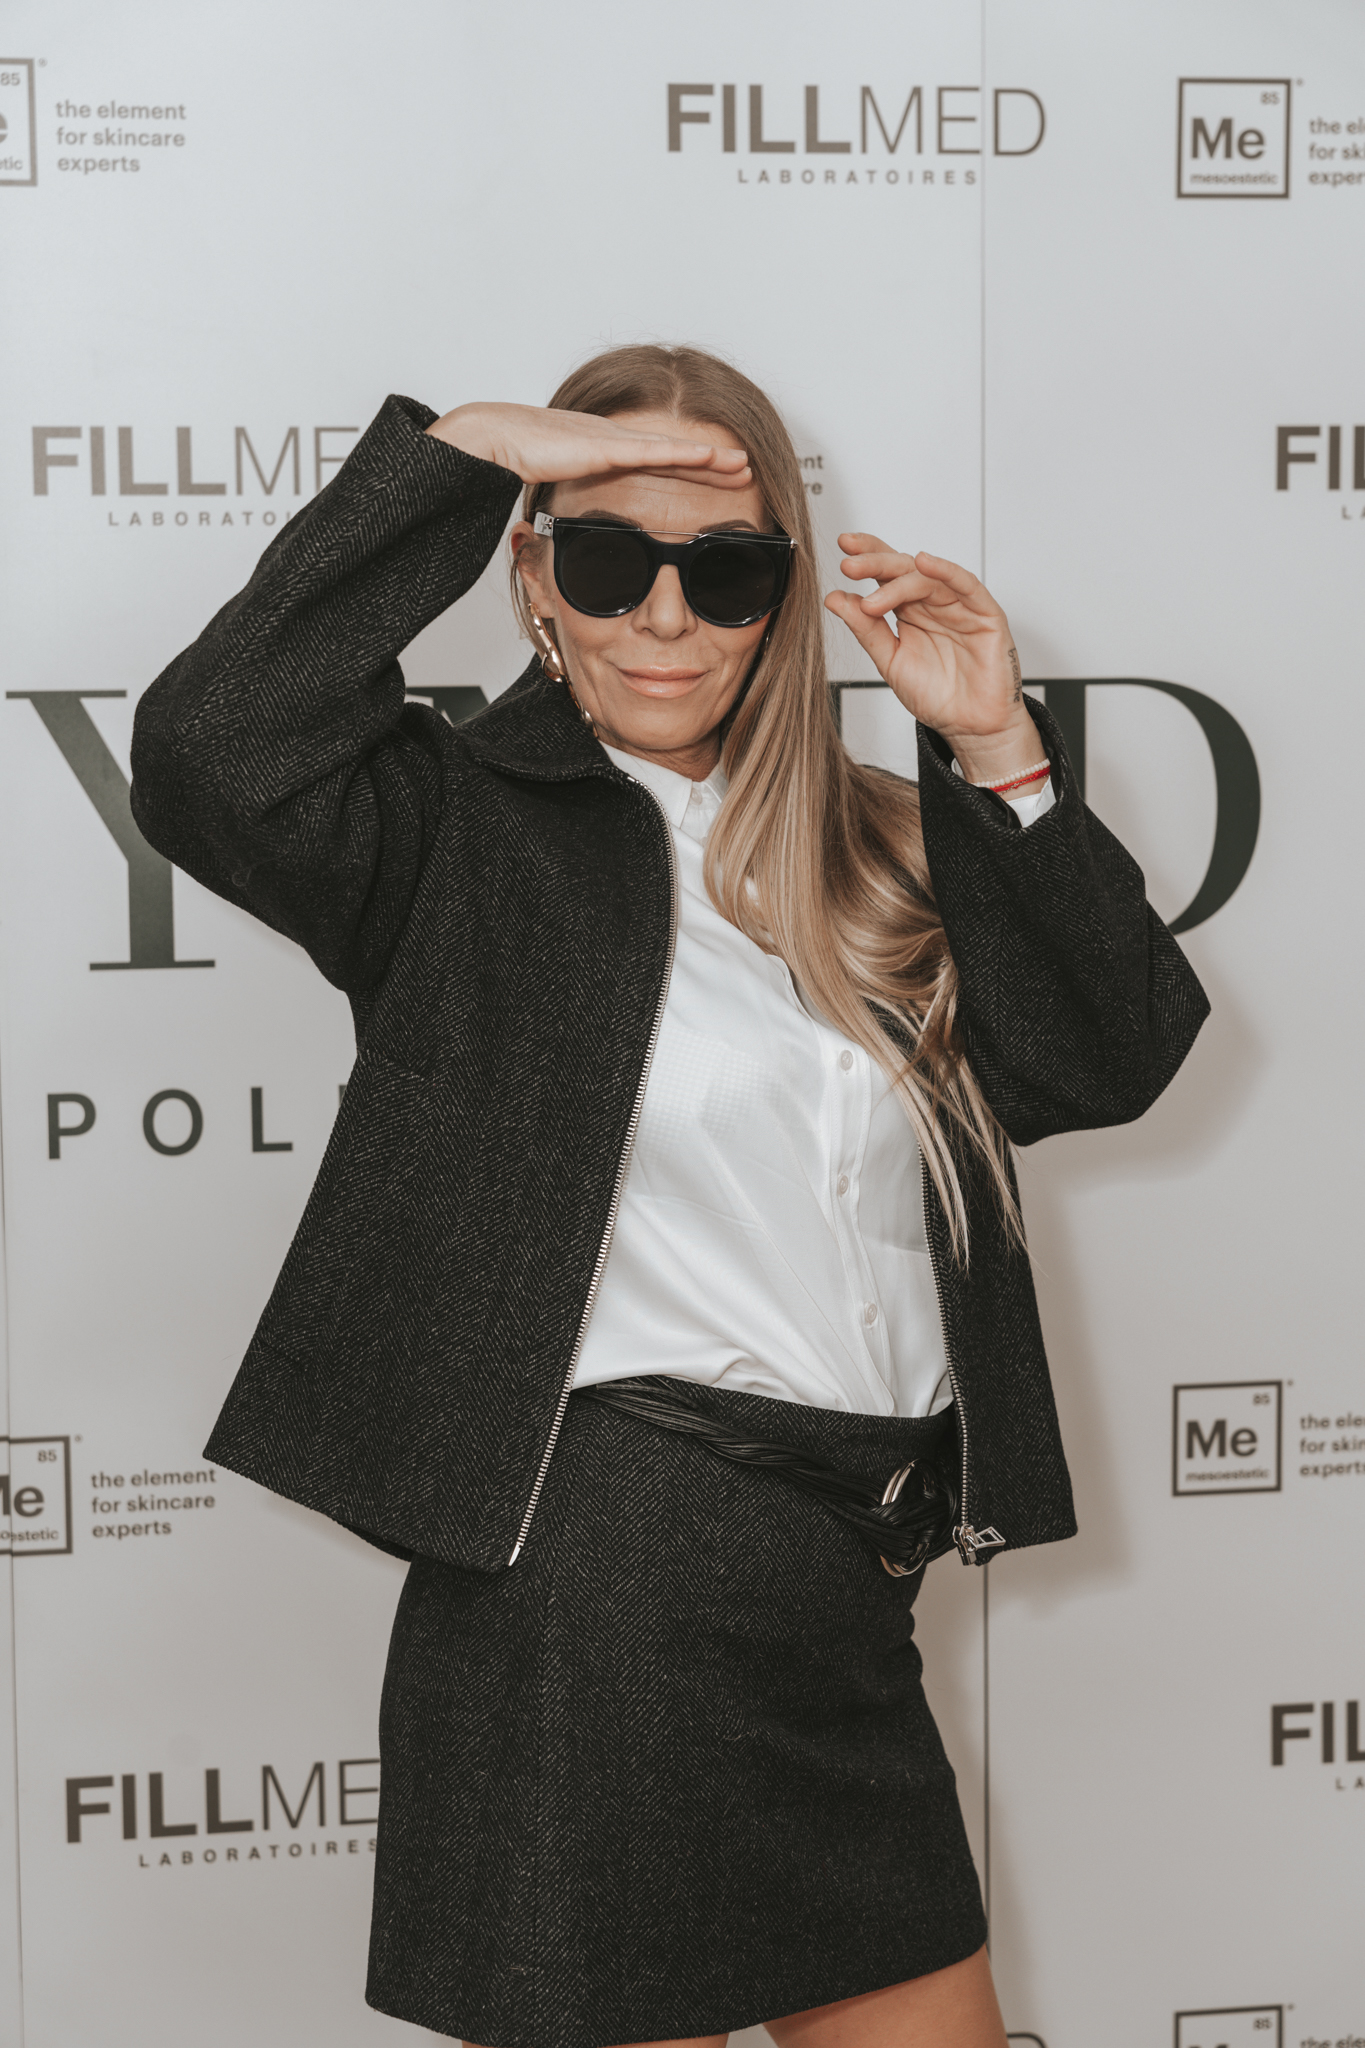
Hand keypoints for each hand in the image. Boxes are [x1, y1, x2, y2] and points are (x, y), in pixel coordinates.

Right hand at [427, 402, 753, 491]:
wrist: (488, 441)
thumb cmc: (506, 461)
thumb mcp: (549, 493)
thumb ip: (569, 508)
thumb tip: (578, 535)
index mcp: (601, 453)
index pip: (655, 464)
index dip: (688, 472)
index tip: (715, 483)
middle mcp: (613, 442)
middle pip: (674, 455)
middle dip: (712, 464)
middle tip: (746, 472)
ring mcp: (612, 440)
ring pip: (674, 450)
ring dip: (712, 458)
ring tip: (744, 465)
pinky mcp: (606, 445)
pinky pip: (657, 451)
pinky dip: (689, 453)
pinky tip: (715, 455)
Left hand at [825, 537, 1042, 784]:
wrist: (969, 727)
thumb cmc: (936, 696)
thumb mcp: (890, 661)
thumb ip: (865, 630)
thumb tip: (836, 599)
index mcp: (909, 611)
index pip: (887, 574)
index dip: (867, 557)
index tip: (843, 549)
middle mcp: (932, 603)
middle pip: (903, 570)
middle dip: (875, 564)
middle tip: (849, 566)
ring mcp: (959, 606)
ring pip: (928, 578)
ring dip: (898, 579)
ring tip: (872, 592)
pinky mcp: (984, 613)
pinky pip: (966, 585)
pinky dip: (946, 571)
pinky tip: (924, 563)